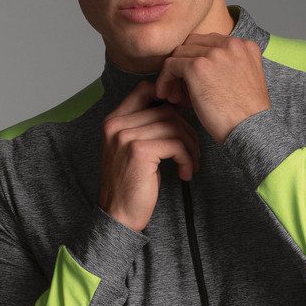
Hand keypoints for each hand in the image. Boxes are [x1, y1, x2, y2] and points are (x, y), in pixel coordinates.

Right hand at [99, 79, 200, 232]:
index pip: (145, 89)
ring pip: (174, 125)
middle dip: (187, 130)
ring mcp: (126, 136)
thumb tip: (176, 108)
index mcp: (113, 121)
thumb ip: (146, 127)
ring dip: (190, 146)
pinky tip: (185, 173)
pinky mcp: (139, 151)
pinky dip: (187, 159)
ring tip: (190, 164)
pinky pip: (176, 144)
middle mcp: (116, 125)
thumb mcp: (133, 150)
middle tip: (192, 152)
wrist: (118, 215)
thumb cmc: (131, 186)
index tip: (182, 119)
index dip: (169, 100)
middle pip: (166, 110)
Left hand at [153, 33, 270, 143]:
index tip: (193, 83)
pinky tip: (167, 96)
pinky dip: (164, 80)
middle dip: (184, 66)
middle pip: (193, 45)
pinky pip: (170, 65)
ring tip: (175, 96)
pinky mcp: (198, 66)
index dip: (197, 61)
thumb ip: (228, 67)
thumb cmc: (246, 116)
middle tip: (180, 90)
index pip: (210, 43)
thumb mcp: (244, 81)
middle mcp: (231, 44)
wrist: (249, 130)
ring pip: (180, 54)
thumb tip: (198, 69)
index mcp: (244, 46)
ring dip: (174, 75)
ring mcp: (214, 53)